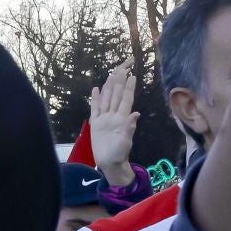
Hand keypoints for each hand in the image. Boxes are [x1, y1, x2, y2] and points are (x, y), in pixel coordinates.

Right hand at [88, 60, 140, 182]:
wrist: (109, 162)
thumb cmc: (119, 154)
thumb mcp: (125, 141)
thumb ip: (129, 127)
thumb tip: (136, 114)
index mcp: (122, 118)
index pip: (126, 100)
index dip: (129, 88)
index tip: (133, 76)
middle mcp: (113, 115)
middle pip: (116, 95)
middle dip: (120, 82)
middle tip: (124, 68)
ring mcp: (104, 118)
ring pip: (106, 99)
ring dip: (109, 87)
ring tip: (112, 74)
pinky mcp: (96, 123)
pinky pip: (95, 109)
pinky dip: (95, 99)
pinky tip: (95, 89)